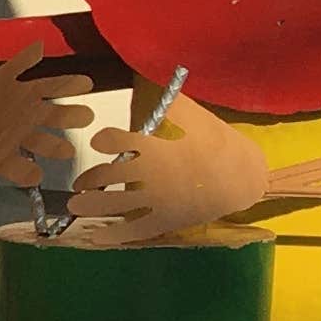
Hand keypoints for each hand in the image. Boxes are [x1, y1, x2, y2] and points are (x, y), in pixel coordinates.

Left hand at [74, 107, 271, 245]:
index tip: (100, 142)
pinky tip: (96, 237)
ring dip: (90, 205)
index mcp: (152, 146)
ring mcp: (155, 199)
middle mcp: (148, 173)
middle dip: (89, 179)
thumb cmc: (217, 143)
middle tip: (80, 183)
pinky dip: (111, 235)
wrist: (243, 177)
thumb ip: (169, 104)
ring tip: (78, 204)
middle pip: (106, 175)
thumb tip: (153, 83)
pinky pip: (132, 230)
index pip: (112, 140)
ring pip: (111, 204)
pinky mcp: (164, 220)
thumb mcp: (194, 116)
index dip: (104, 140)